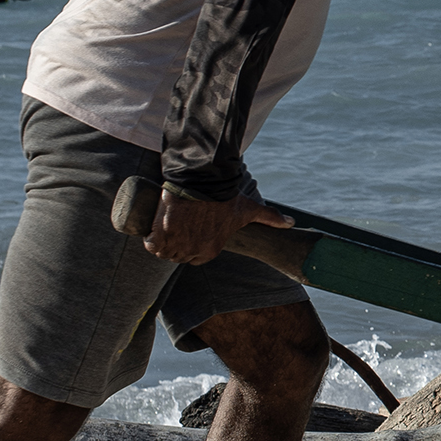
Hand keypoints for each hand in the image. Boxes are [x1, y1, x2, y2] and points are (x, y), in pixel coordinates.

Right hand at [143, 184, 291, 265]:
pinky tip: (152, 231)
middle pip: (178, 256)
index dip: (191, 248)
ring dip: (161, 244)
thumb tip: (291, 223)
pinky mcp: (160, 233)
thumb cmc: (224, 196)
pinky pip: (150, 245)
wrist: (201, 181)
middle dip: (175, 246)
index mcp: (211, 250)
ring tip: (163, 229)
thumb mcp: (248, 209)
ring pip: (163, 252)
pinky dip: (149, 240)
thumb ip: (270, 218)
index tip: (189, 234)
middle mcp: (193, 251)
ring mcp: (176, 243)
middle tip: (176, 229)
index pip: (196, 259)